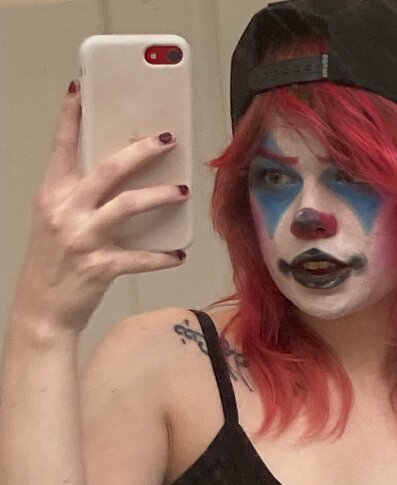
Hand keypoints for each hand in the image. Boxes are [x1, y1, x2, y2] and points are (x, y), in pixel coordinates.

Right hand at [12, 81, 188, 333]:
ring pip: (128, 206)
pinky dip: (162, 257)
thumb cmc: (53, 263)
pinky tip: (178, 254)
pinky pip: (140, 257)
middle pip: (108, 170)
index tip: (80, 90)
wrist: (42, 310)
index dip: (70, 117)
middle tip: (166, 140)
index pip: (61, 147)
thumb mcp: (57, 221)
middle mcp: (66, 211)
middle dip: (140, 152)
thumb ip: (81, 197)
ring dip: (160, 196)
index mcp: (52, 194)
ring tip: (183, 191)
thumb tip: (123, 177)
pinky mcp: (100, 267)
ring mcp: (83, 238)